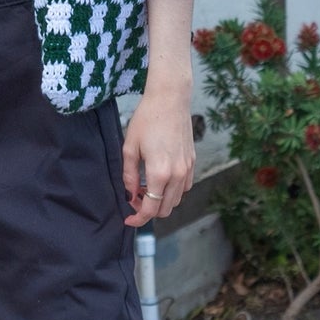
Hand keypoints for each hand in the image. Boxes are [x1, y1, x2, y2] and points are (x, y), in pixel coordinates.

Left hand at [122, 0, 196, 225]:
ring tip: (144, 189)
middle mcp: (177, 175)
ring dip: (161, 201)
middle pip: (165, 209)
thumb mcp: (129, 147)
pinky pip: (184, 187)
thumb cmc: (146, 119)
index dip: (138, 219)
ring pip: (176, 200)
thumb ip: (127, 174)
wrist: (170, 99)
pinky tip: (159, 180)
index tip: (128, 220)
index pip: (150, 208)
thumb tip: (129, 194)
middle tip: (134, 201)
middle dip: (148, 211)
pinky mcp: (192, 162)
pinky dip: (172, 191)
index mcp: (159, 173)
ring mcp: (187, 169)